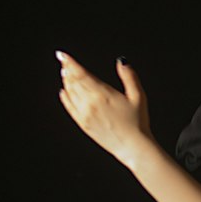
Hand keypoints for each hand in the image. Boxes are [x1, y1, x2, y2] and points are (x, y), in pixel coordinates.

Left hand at [57, 51, 153, 165]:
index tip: (62, 55)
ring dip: (67, 81)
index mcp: (102, 93)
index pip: (80, 73)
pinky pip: (69, 107)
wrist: (132, 146)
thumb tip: (122, 61)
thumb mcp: (138, 96)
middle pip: (73, 81)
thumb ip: (129, 76)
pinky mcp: (83, 124)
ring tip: (65, 73)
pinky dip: (65, 98)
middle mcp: (90, 103)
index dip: (70, 63)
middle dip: (68, 69)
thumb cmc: (138, 121)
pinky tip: (64, 92)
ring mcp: (84, 114)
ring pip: (70, 93)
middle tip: (64, 61)